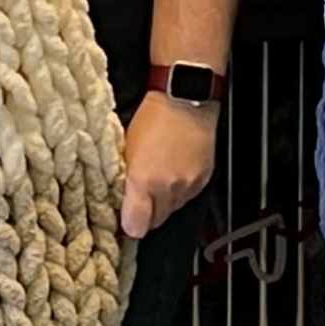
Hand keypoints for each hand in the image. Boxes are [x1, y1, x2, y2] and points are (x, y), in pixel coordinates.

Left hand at [121, 94, 218, 238]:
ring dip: (163, 202)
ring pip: (172, 210)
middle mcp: (166, 187)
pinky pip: (188, 197)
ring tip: (159, 179)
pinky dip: (180, 190)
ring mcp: (187, 185)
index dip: (129, 225)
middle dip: (146, 214)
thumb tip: (122, 200)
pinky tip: (174, 172)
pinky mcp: (203, 179)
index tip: (125, 220)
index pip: (135, 226)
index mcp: (142, 180)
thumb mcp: (126, 148)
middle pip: (155, 222)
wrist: (185, 99)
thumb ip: (124, 180)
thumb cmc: (153, 117)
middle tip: (139, 198)